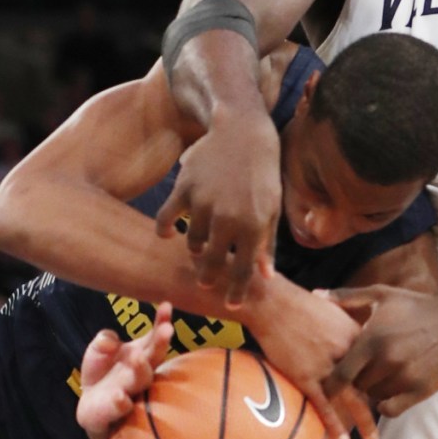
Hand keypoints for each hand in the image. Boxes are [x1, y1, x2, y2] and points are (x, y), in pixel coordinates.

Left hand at [76, 302, 174, 438]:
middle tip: (167, 329)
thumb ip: (104, 340)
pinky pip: (120, 406)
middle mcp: (141, 370)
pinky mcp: (115, 408)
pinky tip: (119, 396)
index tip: (167, 305)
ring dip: (141, 368)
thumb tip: (110, 342)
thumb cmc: (103, 371)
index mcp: (141, 351)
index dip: (162, 321)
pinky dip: (120, 402)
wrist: (91, 405)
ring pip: (141, 379)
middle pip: (155, 356)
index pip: (155, 335)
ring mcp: (130, 390)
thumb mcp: (99, 348)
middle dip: (161, 342)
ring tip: (138, 357)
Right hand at [156, 110, 280, 306]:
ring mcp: (203, 205)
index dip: (237, 291)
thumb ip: (267, 244)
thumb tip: (266, 276)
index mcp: (254, 226)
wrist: (244, 132)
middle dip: (209, 278)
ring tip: (198, 249)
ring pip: (191, 244)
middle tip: (206, 282)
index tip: (233, 305)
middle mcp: (228, 219)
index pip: (243, 271)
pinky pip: (166, 219)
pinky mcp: (183, 189)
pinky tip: (167, 234)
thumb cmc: (263, 173)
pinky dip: (165, 230)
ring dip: (194, 250)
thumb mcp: (273, 207)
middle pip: (212, 264)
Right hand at [245, 280, 377, 438]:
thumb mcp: (334, 309)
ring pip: (351, 399)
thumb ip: (347, 323)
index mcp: (355, 334)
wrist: (275, 303)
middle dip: (381, 402)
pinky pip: (323, 406)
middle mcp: (347, 352)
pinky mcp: (306, 376)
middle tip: (391, 417)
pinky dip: (334, 425)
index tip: (392, 390)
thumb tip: (354, 334)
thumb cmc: (301, 303)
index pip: (377, 361)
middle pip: (370, 382)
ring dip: (363, 421)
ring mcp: (327, 366)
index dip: (385, 377)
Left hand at [322, 286, 437, 416]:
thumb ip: (346, 297)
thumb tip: (316, 294)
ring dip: (372, 391)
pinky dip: (386, 404)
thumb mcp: (381, 295)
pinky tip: (389, 391)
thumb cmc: (415, 305)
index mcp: (372, 340)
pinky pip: (391, 409)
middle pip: (356, 387)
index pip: (340, 374)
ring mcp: (404, 378)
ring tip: (378, 378)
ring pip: (374, 397)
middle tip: (359, 375)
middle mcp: (386, 361)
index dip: (331, 383)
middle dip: (355, 382)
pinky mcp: (420, 390)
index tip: (325, 384)